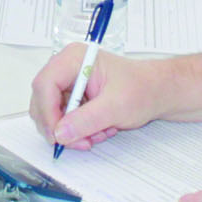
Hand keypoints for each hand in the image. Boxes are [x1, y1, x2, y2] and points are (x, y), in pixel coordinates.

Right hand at [28, 47, 168, 148]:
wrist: (158, 91)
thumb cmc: (143, 89)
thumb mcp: (116, 106)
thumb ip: (87, 119)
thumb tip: (60, 133)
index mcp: (74, 59)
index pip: (45, 84)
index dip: (47, 112)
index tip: (57, 136)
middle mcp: (66, 68)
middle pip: (43, 101)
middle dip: (60, 126)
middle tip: (80, 142)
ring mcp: (68, 83)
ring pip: (52, 115)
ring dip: (72, 131)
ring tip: (97, 134)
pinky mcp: (73, 97)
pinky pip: (63, 120)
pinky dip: (78, 131)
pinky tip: (98, 130)